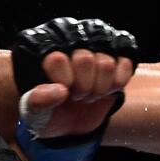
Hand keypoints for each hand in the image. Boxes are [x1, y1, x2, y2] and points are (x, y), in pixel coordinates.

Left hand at [11, 17, 137, 160]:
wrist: (70, 118)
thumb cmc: (47, 113)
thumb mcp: (34, 112)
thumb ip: (38, 101)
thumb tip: (60, 91)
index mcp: (42, 50)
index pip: (57, 59)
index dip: (64, 82)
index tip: (61, 94)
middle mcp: (68, 41)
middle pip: (85, 59)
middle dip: (83, 87)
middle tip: (77, 96)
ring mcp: (93, 46)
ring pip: (106, 64)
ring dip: (100, 88)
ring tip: (89, 93)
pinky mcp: (115, 53)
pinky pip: (125, 62)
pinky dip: (118, 82)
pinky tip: (108, 89)